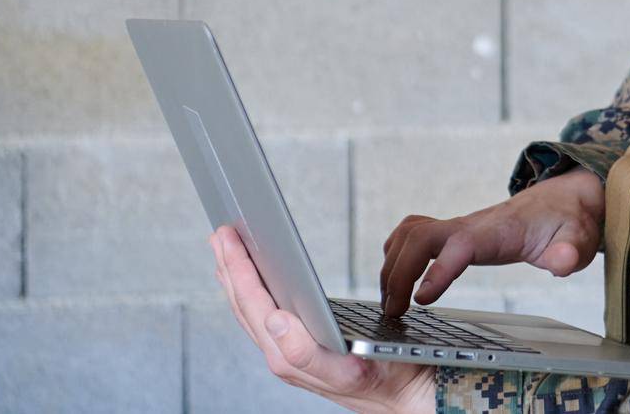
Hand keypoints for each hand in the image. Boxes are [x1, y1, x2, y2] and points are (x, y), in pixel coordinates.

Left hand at [211, 226, 434, 413]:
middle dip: (230, 266)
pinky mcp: (298, 351)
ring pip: (250, 311)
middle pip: (244, 306)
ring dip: (236, 277)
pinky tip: (254, 281)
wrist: (408, 399)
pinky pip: (264, 317)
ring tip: (227, 250)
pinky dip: (253, 291)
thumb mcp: (352, 370)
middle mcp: (281, 358)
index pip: (253, 304)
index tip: (229, 237)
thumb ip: (306, 354)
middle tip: (221, 232)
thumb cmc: (388, 381)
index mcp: (288, 358)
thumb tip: (274, 320)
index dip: (238, 268)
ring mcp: (287, 355)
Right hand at [380, 165, 604, 317]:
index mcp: (498, 231)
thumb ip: (569, 252)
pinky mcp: (454, 232)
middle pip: (419, 237)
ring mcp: (459, 226)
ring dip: (391, 265)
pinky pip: (413, 234)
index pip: (460, 245)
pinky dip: (396, 254)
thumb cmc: (567, 222)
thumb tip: (562, 261)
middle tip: (393, 313)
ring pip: (410, 234)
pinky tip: (394, 280)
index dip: (438, 270)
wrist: (564, 200)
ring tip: (388, 304)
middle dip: (398, 273)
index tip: (421, 300)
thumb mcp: (578, 240)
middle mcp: (471, 224)